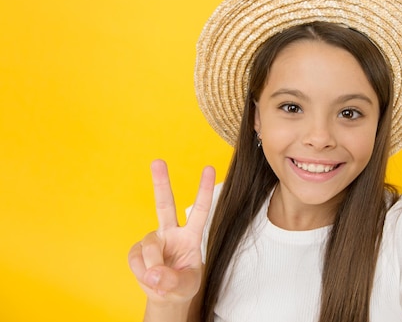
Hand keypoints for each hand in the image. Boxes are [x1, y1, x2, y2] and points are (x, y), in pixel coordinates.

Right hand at [128, 159, 214, 303]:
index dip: (204, 190)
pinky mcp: (137, 250)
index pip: (200, 210)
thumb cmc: (182, 284)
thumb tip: (153, 272)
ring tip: (158, 279)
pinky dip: (142, 273)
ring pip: (150, 246)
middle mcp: (171, 231)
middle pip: (165, 204)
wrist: (166, 296)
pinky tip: (148, 277)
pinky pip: (137, 260)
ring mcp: (153, 239)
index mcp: (191, 235)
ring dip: (153, 266)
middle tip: (158, 161)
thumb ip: (173, 280)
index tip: (209, 168)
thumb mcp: (186, 285)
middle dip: (161, 182)